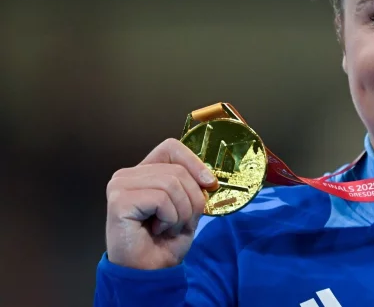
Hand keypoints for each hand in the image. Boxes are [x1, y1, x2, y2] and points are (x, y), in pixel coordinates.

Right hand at [105, 138, 218, 269]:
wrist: (149, 272)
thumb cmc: (165, 241)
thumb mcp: (187, 206)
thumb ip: (193, 185)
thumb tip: (209, 177)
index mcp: (143, 172)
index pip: (171, 147)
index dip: (194, 163)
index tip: (210, 184)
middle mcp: (127, 175)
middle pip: (177, 170)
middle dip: (191, 200)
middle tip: (180, 222)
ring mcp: (120, 185)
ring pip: (172, 183)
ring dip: (181, 213)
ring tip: (168, 228)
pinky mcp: (118, 200)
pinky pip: (161, 199)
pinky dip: (169, 218)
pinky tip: (156, 230)